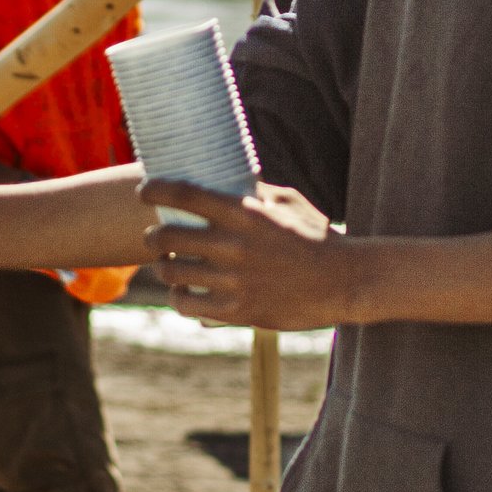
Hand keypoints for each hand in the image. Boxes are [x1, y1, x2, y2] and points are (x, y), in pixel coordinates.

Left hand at [141, 181, 355, 329]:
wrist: (346, 281)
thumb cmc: (317, 236)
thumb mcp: (289, 202)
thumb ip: (254, 192)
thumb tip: (223, 180)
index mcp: (246, 213)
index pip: (185, 194)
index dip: (155, 189)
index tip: (145, 191)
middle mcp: (235, 246)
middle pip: (167, 236)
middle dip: (152, 236)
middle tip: (154, 236)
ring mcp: (235, 281)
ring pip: (173, 273)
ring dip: (163, 267)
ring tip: (167, 264)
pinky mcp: (239, 311)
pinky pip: (189, 306)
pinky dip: (178, 298)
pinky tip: (181, 293)